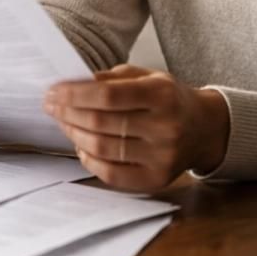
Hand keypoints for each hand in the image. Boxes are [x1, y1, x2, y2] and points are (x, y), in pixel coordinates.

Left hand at [42, 64, 229, 191]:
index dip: (74, 94)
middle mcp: (165, 127)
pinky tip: (81, 145)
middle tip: (51, 106)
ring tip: (64, 123)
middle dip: (67, 113)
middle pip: (101, 122)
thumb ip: (111, 79)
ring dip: (74, 134)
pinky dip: (89, 159)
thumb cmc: (169, 99)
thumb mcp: (147, 76)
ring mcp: (163, 156)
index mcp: (162, 94)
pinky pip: (112, 174)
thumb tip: (72, 84)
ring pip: (102, 148)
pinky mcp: (157, 179)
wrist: (205, 129)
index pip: (107, 95)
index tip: (52, 92)